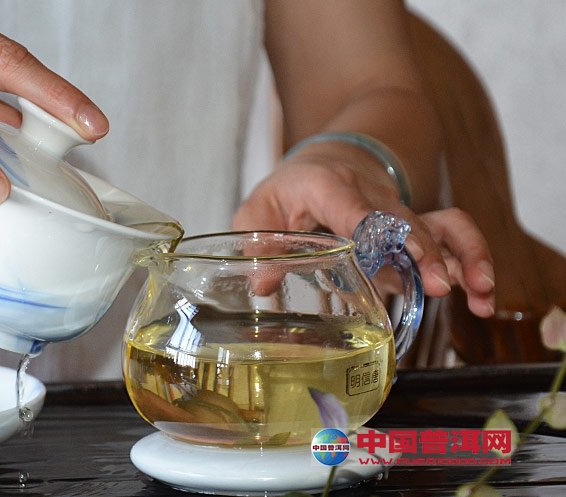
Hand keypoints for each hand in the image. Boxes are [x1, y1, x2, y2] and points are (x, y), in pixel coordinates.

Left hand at [232, 149, 495, 317]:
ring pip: (441, 224)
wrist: (333, 157)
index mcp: (328, 187)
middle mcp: (371, 196)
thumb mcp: (260, 207)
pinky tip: (481, 296)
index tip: (384, 247)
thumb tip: (262, 284)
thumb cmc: (293, 187)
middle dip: (424, 251)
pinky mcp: (415, 227)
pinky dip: (471, 261)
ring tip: (481, 291)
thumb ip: (258, 241)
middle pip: (404, 220)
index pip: (349, 205)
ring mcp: (398, 212)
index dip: (367, 224)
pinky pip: (451, 236)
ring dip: (464, 255)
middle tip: (440, 284)